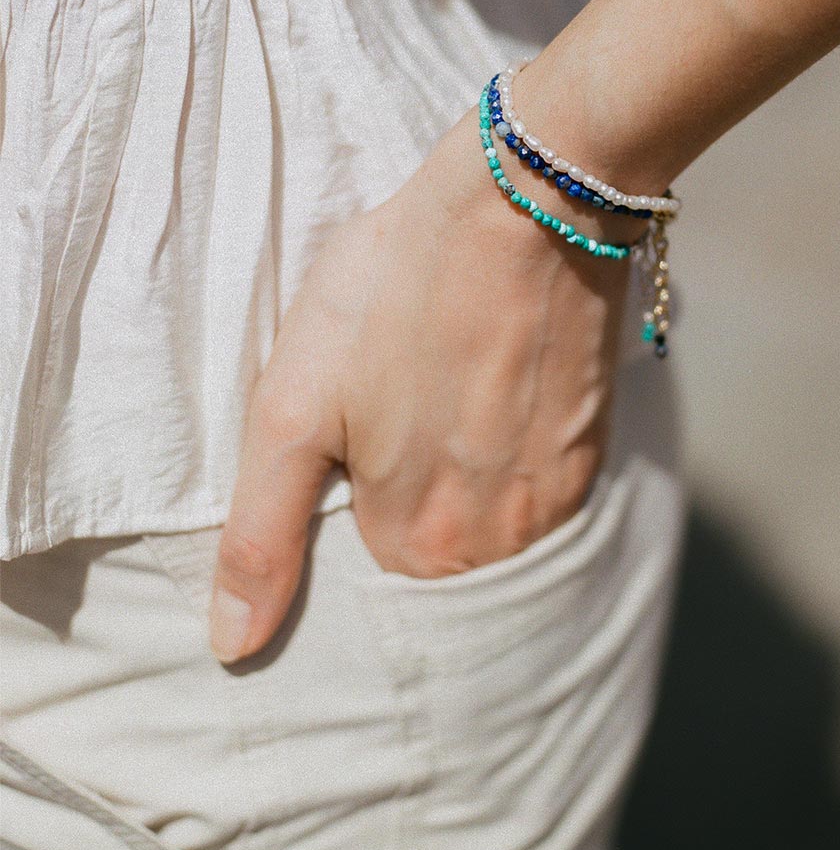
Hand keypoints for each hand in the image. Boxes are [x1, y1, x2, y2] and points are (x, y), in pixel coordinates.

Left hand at [207, 98, 638, 663]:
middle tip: (403, 393)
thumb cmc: (395, 288)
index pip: (367, 563)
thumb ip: (262, 535)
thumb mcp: (294, 404)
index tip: (355, 426)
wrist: (525, 202)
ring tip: (448, 381)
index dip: (351, 491)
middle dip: (409, 486)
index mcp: (417, 542)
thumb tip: (234, 647)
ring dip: (466, 467)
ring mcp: (557, 497)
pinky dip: (512, 444)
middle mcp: (498, 542)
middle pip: (433, 545)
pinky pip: (537, 481)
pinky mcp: (594, 449)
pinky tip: (496, 378)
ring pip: (489, 516)